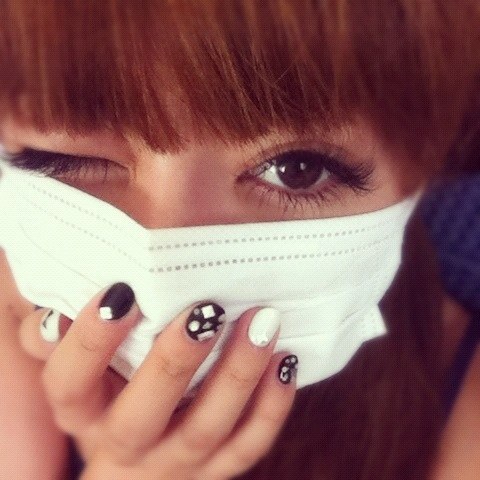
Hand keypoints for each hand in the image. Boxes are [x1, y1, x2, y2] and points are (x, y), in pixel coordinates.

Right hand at [19, 283, 297, 479]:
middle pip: (140, 417)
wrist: (137, 460)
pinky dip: (271, 406)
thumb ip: (71, 334)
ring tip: (262, 323)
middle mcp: (123, 445)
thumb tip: (77, 298)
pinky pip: (247, 446)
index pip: (70, 384)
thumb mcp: (83, 366)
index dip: (90, 342)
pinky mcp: (215, 467)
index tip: (122, 292)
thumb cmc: (110, 390)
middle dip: (174, 362)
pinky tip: (285, 362)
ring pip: (205, 431)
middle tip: (206, 310)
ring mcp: (174, 463)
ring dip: (236, 376)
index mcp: (83, 411)